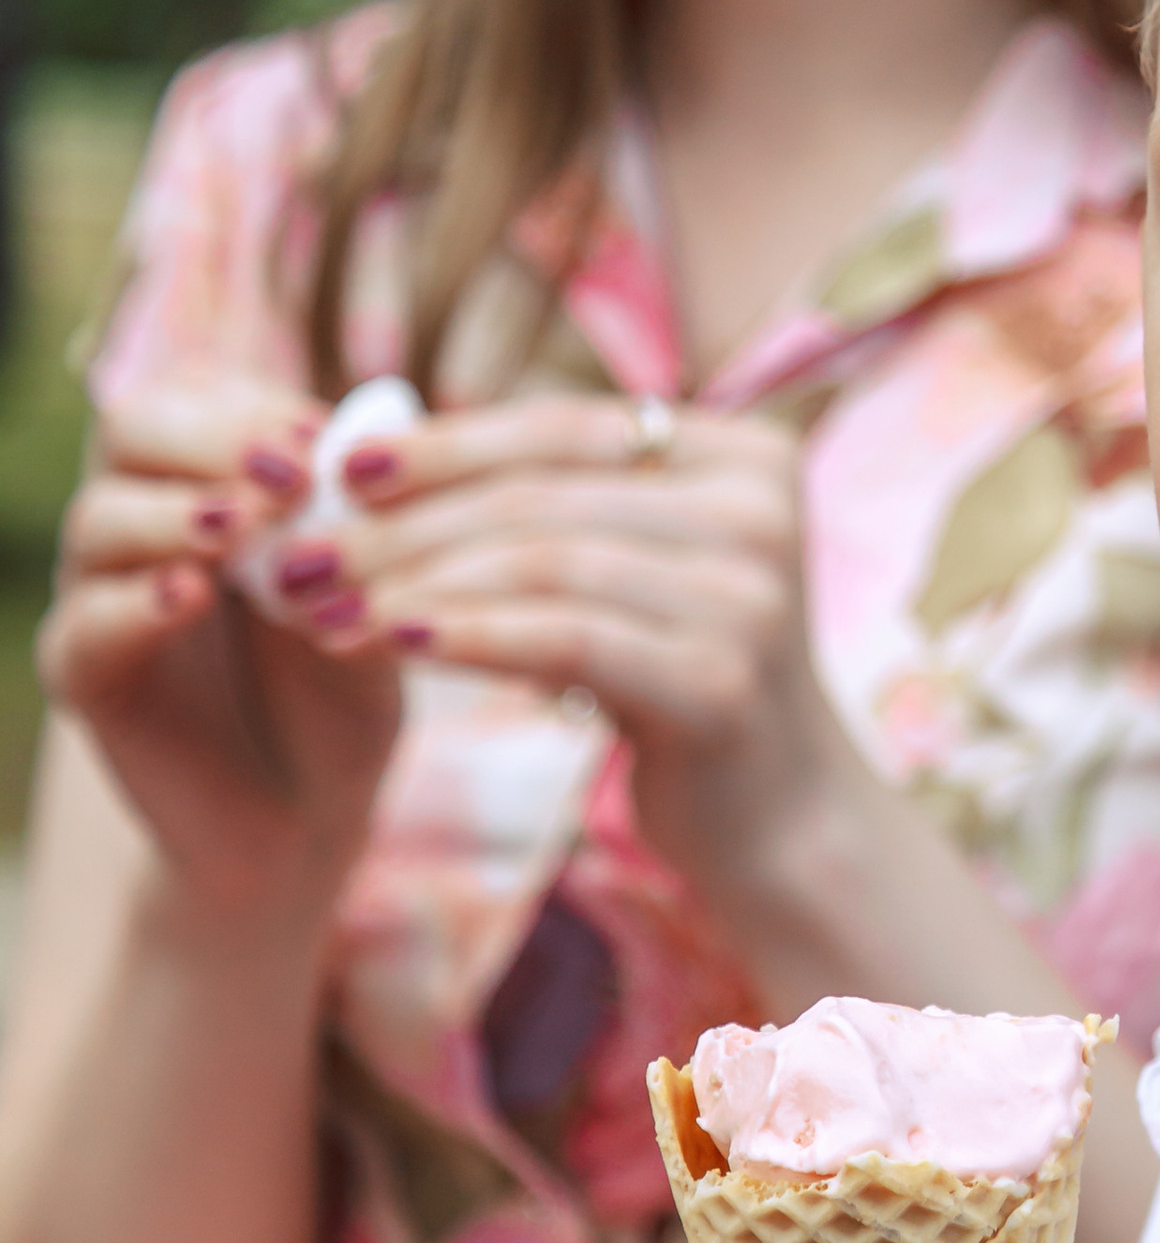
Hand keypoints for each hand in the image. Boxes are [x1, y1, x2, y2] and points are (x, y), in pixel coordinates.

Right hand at [39, 379, 403, 907]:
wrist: (308, 812)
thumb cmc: (344, 685)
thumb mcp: (373, 594)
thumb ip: (359, 526)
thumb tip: (366, 439)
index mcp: (207, 479)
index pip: (198, 393)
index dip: (251, 403)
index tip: (318, 435)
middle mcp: (142, 520)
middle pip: (131, 429)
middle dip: (211, 436)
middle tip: (290, 471)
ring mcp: (101, 594)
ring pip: (100, 518)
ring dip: (177, 511)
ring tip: (244, 527)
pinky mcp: (85, 676)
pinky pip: (85, 624)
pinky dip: (136, 602)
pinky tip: (194, 597)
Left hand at [301, 396, 841, 920]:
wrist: (777, 815)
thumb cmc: (675, 679)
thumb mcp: (630, 572)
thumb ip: (551, 503)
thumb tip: (367, 451)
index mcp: (745, 454)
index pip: (565, 427)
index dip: (445, 443)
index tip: (340, 469)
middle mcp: (762, 509)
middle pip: (544, 494)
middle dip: (405, 523)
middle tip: (300, 552)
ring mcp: (751, 596)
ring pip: (545, 562)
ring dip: (415, 583)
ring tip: (322, 606)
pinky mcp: (724, 682)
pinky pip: (565, 639)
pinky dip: (466, 635)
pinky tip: (389, 643)